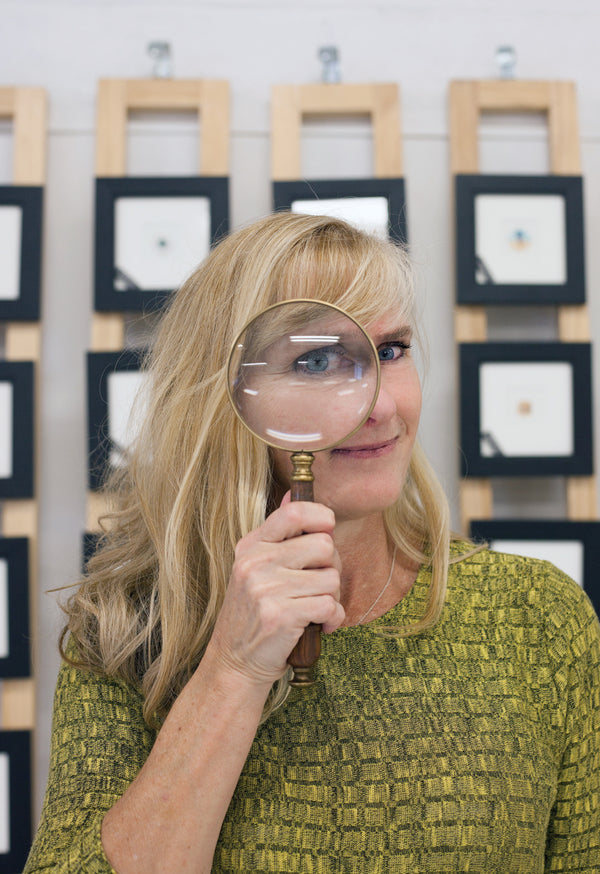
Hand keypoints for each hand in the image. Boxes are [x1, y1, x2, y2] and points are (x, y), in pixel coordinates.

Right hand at [209, 497, 344, 684]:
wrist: (234, 663)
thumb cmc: (254, 615)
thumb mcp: (255, 568)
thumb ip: (277, 535)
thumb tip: (293, 492)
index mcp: (252, 546)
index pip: (294, 512)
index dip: (322, 517)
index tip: (326, 531)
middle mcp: (256, 562)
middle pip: (324, 545)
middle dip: (332, 567)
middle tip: (320, 585)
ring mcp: (266, 588)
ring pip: (332, 578)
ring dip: (332, 598)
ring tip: (315, 608)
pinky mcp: (280, 615)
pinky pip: (330, 606)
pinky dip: (332, 619)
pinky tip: (319, 625)